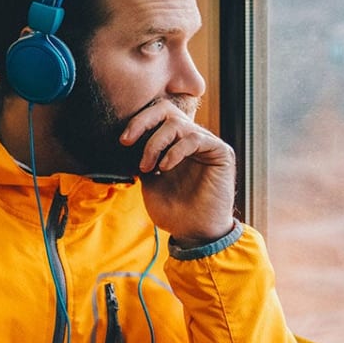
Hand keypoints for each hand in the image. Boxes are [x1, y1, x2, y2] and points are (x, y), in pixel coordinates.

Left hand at [119, 99, 236, 245]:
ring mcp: (205, 143)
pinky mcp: (220, 152)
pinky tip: (165, 168)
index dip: (137, 121)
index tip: (123, 141)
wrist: (194, 233)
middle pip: (166, 109)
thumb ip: (141, 157)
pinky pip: (194, 138)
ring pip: (177, 123)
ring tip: (148, 167)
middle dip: (142, 121)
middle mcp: (189, 138)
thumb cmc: (173, 211)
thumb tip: (126, 139)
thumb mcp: (148, 181)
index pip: (156, 116)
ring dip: (155, 143)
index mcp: (173, 143)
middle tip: (128, 141)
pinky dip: (175, 151)